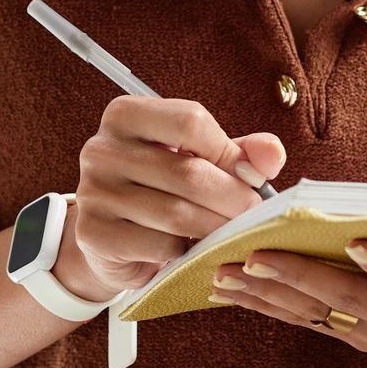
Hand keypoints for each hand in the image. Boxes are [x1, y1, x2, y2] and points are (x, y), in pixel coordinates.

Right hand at [70, 94, 287, 295]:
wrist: (111, 239)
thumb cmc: (161, 190)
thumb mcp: (199, 160)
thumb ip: (239, 152)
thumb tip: (273, 154)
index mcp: (126, 116)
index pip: (189, 121)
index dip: (228, 151)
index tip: (248, 176)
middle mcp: (101, 148)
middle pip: (188, 171)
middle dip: (232, 198)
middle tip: (253, 214)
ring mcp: (93, 192)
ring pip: (176, 213)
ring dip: (215, 227)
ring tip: (231, 232)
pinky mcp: (94, 234)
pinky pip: (159, 245)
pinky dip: (186, 251)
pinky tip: (192, 249)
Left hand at [208, 237, 366, 367]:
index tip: (359, 242)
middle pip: (345, 296)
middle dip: (299, 276)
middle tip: (256, 257)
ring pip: (313, 310)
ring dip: (265, 293)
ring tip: (220, 276)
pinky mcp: (356, 334)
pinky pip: (304, 318)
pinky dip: (265, 304)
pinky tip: (226, 290)